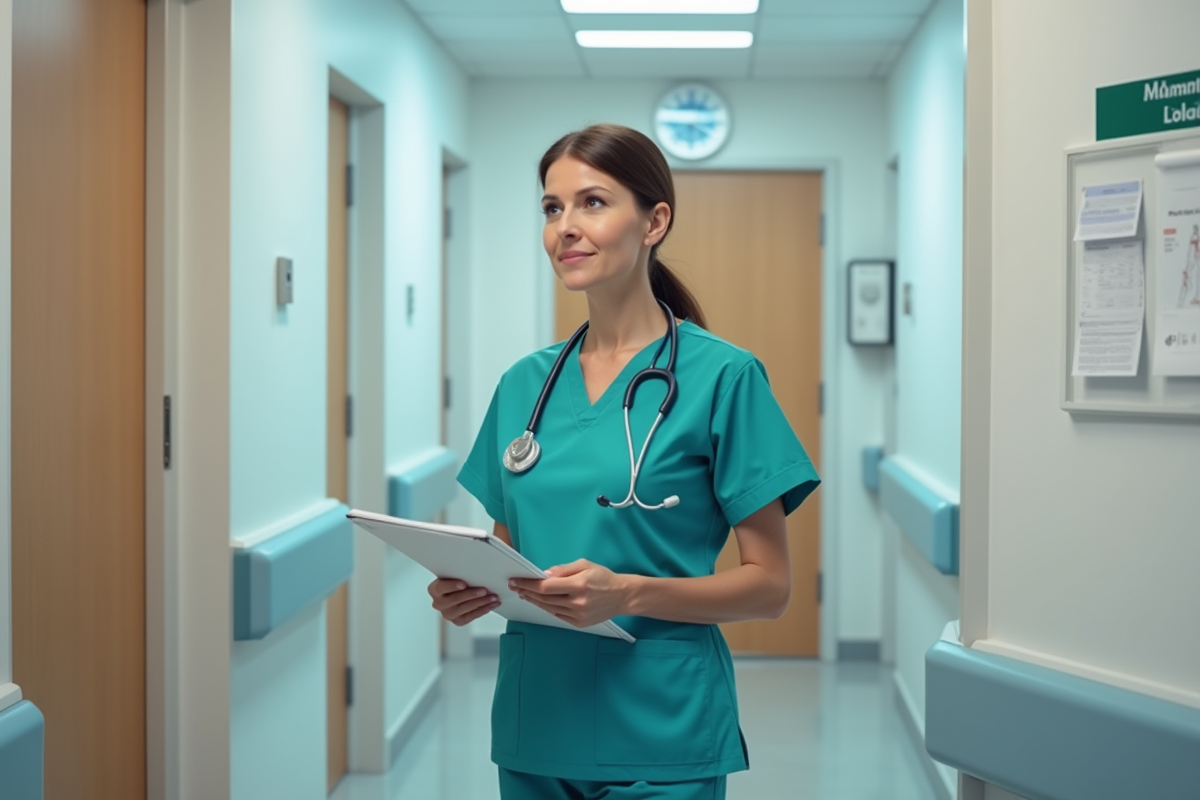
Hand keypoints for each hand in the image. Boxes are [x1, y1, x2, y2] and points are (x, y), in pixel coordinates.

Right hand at [427, 578, 499, 625]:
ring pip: (465, 608)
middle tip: (484, 590)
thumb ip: (459, 573)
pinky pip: (471, 616)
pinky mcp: (457, 621)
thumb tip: (474, 571)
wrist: (456, 592)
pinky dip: (483, 610)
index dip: (452, 586)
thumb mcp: (454, 574)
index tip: (464, 584)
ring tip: (492, 597)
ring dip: (481, 602)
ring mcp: (447, 614)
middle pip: (455, 599)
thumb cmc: (456, 581)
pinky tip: (491, 605)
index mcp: (434, 589)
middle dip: (472, 594)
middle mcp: (439, 603)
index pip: (441, 587)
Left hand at [509, 560, 631, 628]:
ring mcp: (578, 615)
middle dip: (527, 592)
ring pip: (549, 608)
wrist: (621, 596)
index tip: (517, 581)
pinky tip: (541, 602)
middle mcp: (578, 602)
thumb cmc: (603, 578)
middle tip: (516, 586)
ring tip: (525, 594)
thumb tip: (544, 574)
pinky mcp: (579, 623)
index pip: (546, 586)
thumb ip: (563, 569)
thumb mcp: (584, 565)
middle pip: (544, 599)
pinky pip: (557, 615)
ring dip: (535, 601)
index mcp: (579, 585)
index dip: (528, 584)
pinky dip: (547, 608)